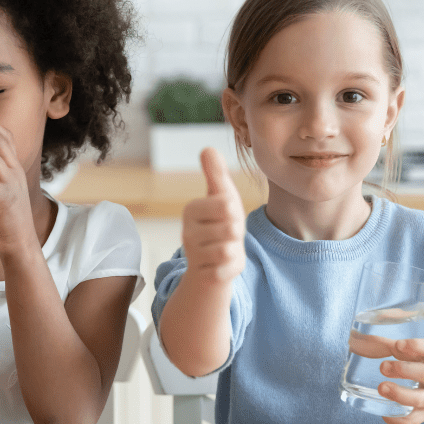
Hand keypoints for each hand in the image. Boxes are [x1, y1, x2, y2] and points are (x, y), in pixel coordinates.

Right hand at [181, 147, 245, 283]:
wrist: (214, 262)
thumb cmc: (220, 223)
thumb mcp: (221, 196)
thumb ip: (216, 173)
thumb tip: (207, 148)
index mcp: (190, 209)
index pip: (227, 204)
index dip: (235, 210)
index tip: (226, 215)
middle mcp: (187, 232)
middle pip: (231, 227)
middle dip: (237, 231)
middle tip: (227, 234)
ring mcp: (193, 255)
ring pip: (230, 248)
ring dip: (235, 249)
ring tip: (225, 247)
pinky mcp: (204, 275)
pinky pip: (229, 267)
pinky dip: (233, 266)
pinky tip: (223, 264)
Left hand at [378, 338, 423, 423]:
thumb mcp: (421, 355)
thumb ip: (397, 347)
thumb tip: (365, 338)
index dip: (416, 346)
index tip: (398, 344)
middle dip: (403, 370)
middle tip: (383, 367)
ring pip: (419, 399)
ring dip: (399, 394)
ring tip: (381, 388)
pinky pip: (413, 421)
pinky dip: (398, 420)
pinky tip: (384, 415)